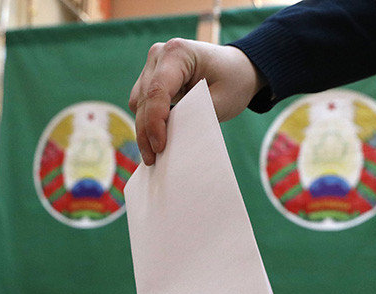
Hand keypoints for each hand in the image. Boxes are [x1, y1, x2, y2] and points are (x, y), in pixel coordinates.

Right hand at [129, 38, 264, 164]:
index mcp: (178, 52)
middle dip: (146, 131)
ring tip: (152, 154)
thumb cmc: (233, 81)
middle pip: (144, 98)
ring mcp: (152, 65)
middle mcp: (159, 54)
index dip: (155, 122)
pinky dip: (147, 122)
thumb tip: (170, 141)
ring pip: (138, 102)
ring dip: (144, 128)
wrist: (237, 68)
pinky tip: (155, 140)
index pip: (157, 90)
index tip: (159, 147)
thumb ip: (194, 118)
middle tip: (152, 160)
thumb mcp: (220, 101)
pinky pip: (141, 103)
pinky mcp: (151, 77)